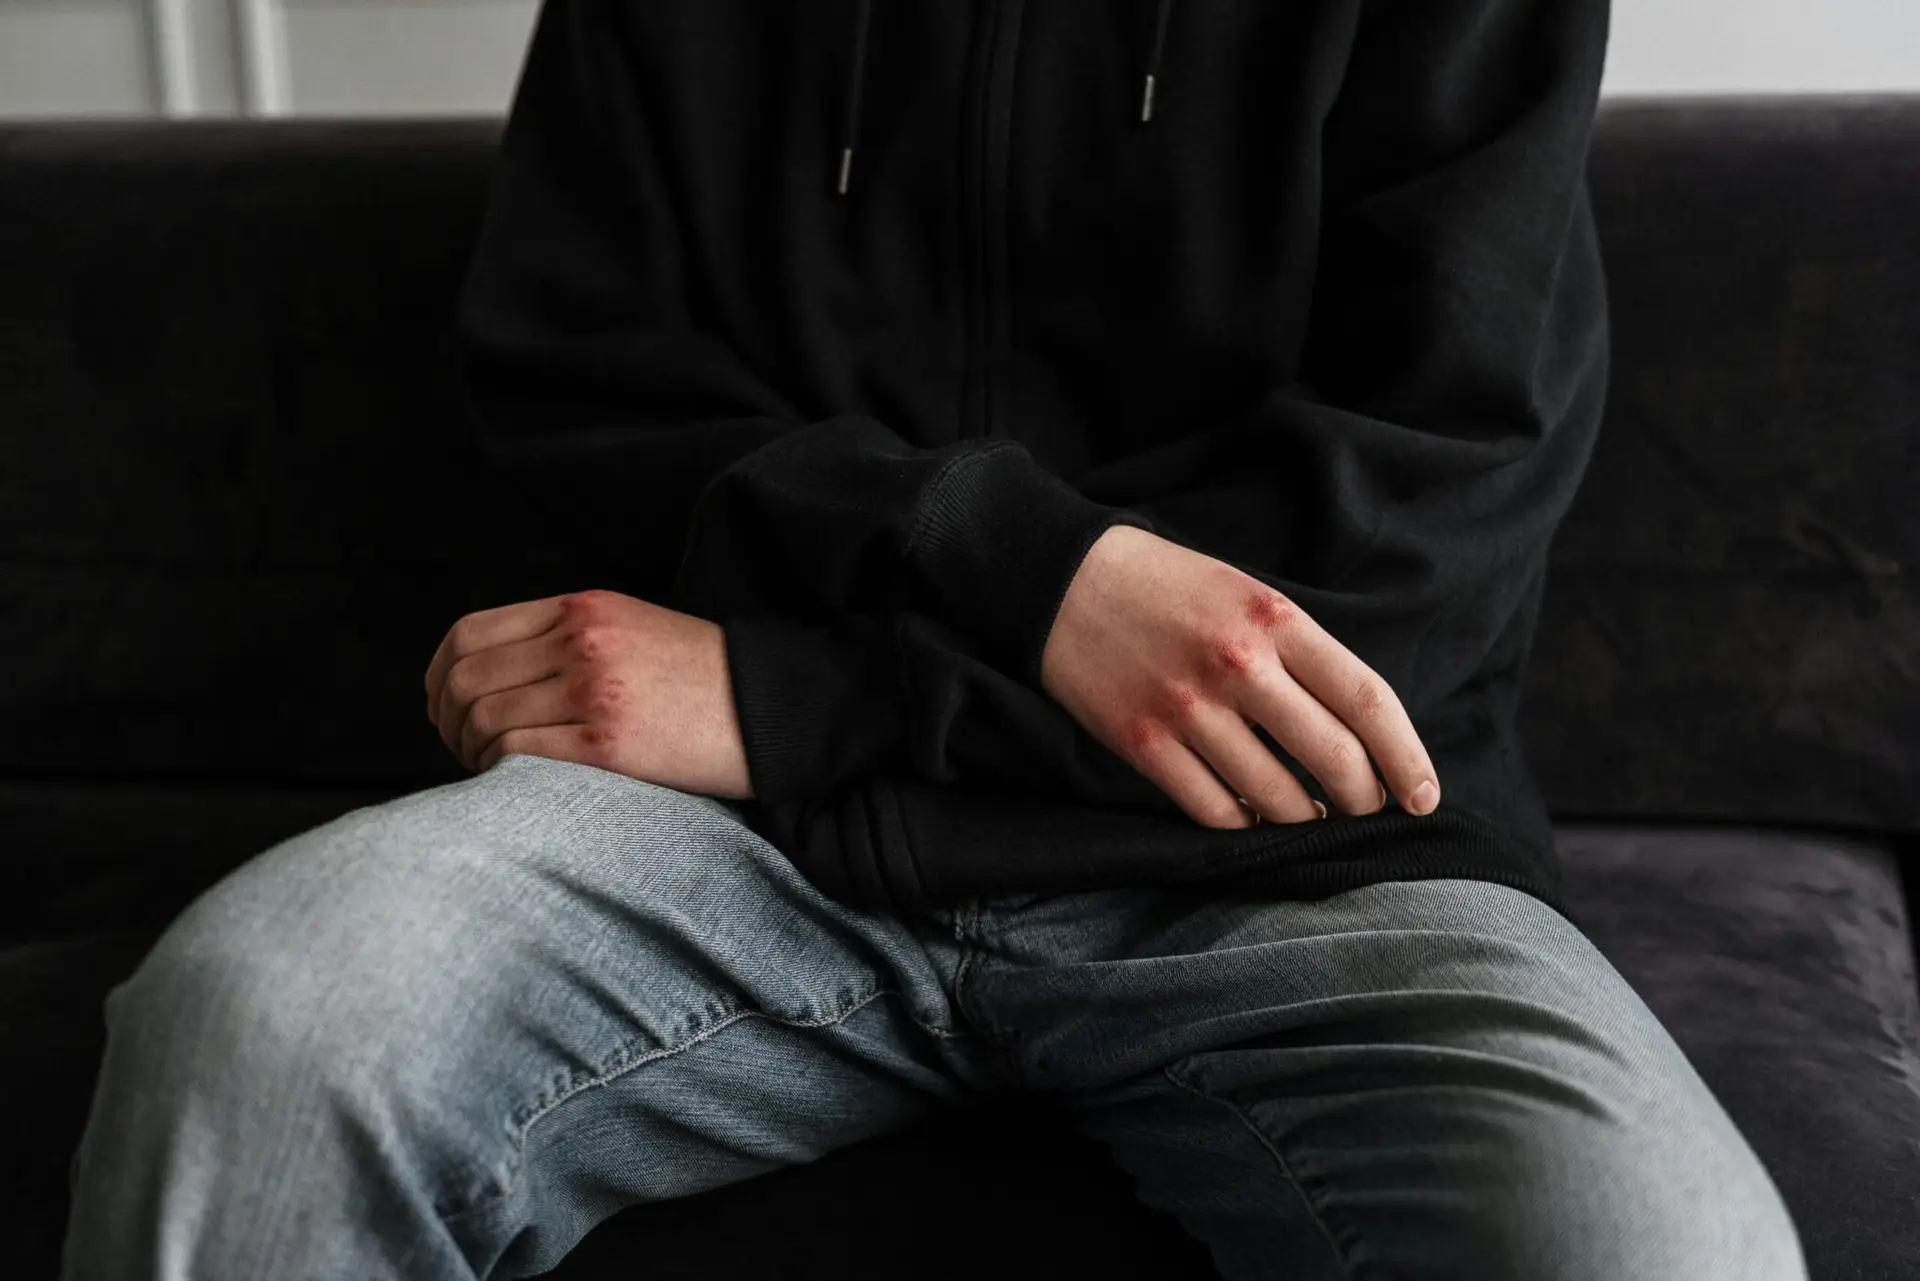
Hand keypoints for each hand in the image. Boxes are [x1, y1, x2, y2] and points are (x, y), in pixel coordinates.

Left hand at [423, 590, 753, 798]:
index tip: (443, 705)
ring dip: (470, 752)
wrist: (773, 709)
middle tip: (460, 747)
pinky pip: (518, 755)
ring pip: (484, 720)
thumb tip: (496, 675)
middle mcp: (580, 641)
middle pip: (466, 679)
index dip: (439, 676)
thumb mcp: (632, 627)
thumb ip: (567, 637)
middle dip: (446, 721)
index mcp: (581, 608)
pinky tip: (511, 784)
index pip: (470, 633)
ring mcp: (593, 690)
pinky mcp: (608, 742)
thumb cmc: (704, 678)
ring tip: (486, 770)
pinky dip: (498, 773)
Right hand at [1041, 526, 1438, 828]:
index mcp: (1276, 620)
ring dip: (1304, 817)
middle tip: (1364, 807)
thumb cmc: (1169, 589)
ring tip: (1307, 812)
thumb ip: (1301, 654)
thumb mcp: (1248, 595)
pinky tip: (1251, 812)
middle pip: (1333, 757)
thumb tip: (1357, 731)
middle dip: (1363, 798)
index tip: (1424, 796)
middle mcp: (1238, 665)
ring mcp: (1188, 708)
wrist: (1062, 582)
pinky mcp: (1144, 743)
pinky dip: (1245, 822)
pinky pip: (1215, 810)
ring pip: (1277, 797)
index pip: (1368, 700)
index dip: (1407, 758)